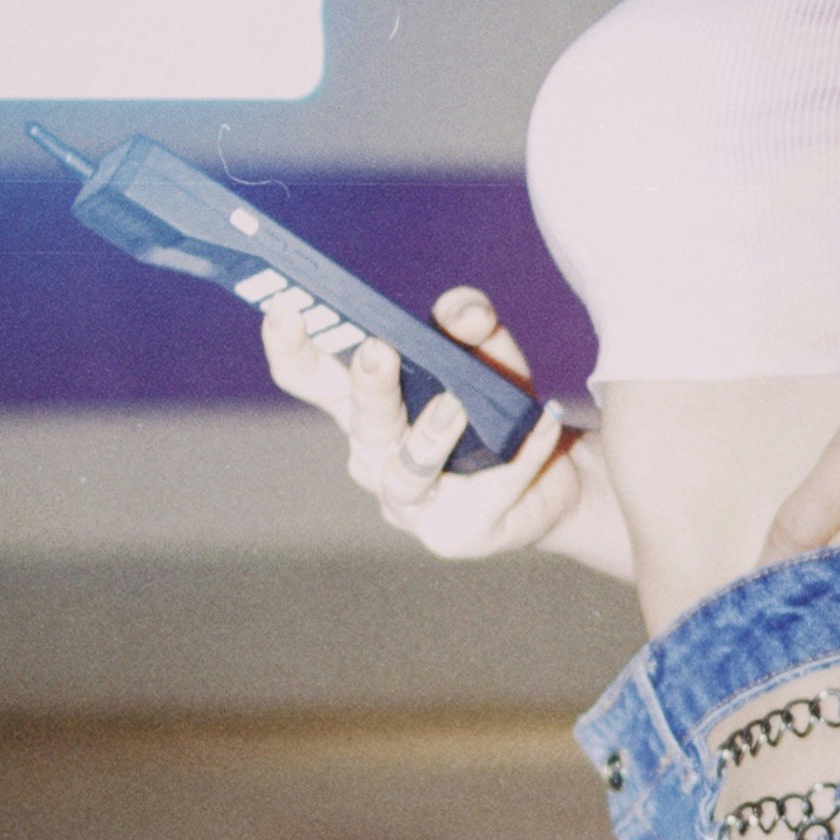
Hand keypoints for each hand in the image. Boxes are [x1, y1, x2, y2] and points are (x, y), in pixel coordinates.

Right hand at [261, 282, 583, 561]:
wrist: (554, 476)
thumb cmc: (497, 409)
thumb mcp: (487, 352)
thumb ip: (470, 322)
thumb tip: (464, 315)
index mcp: (364, 404)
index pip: (309, 375)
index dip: (290, 345)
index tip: (285, 305)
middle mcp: (374, 455)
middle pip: (359, 420)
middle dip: (368, 386)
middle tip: (379, 351)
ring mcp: (407, 501)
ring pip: (407, 471)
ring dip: (430, 436)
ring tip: (455, 404)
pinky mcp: (452, 533)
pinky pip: (481, 493)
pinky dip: (517, 458)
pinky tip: (546, 425)